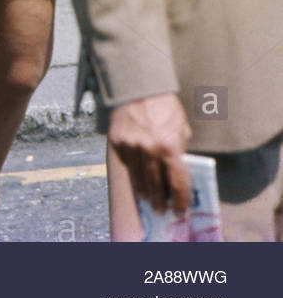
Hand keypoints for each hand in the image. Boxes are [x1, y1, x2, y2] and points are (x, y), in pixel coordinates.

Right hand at [108, 93, 191, 214]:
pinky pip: (125, 164)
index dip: (180, 200)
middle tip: (161, 210)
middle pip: (156, 186)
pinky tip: (136, 179)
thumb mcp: (181, 127)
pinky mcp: (117, 141)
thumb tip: (179, 170)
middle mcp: (149, 149)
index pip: (177, 183)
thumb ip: (180, 149)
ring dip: (144, 192)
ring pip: (137, 178)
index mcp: (169, 146)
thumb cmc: (164, 106)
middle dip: (160, 201)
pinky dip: (132, 173)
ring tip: (148, 200)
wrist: (139, 86)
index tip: (180, 210)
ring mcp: (131, 146)